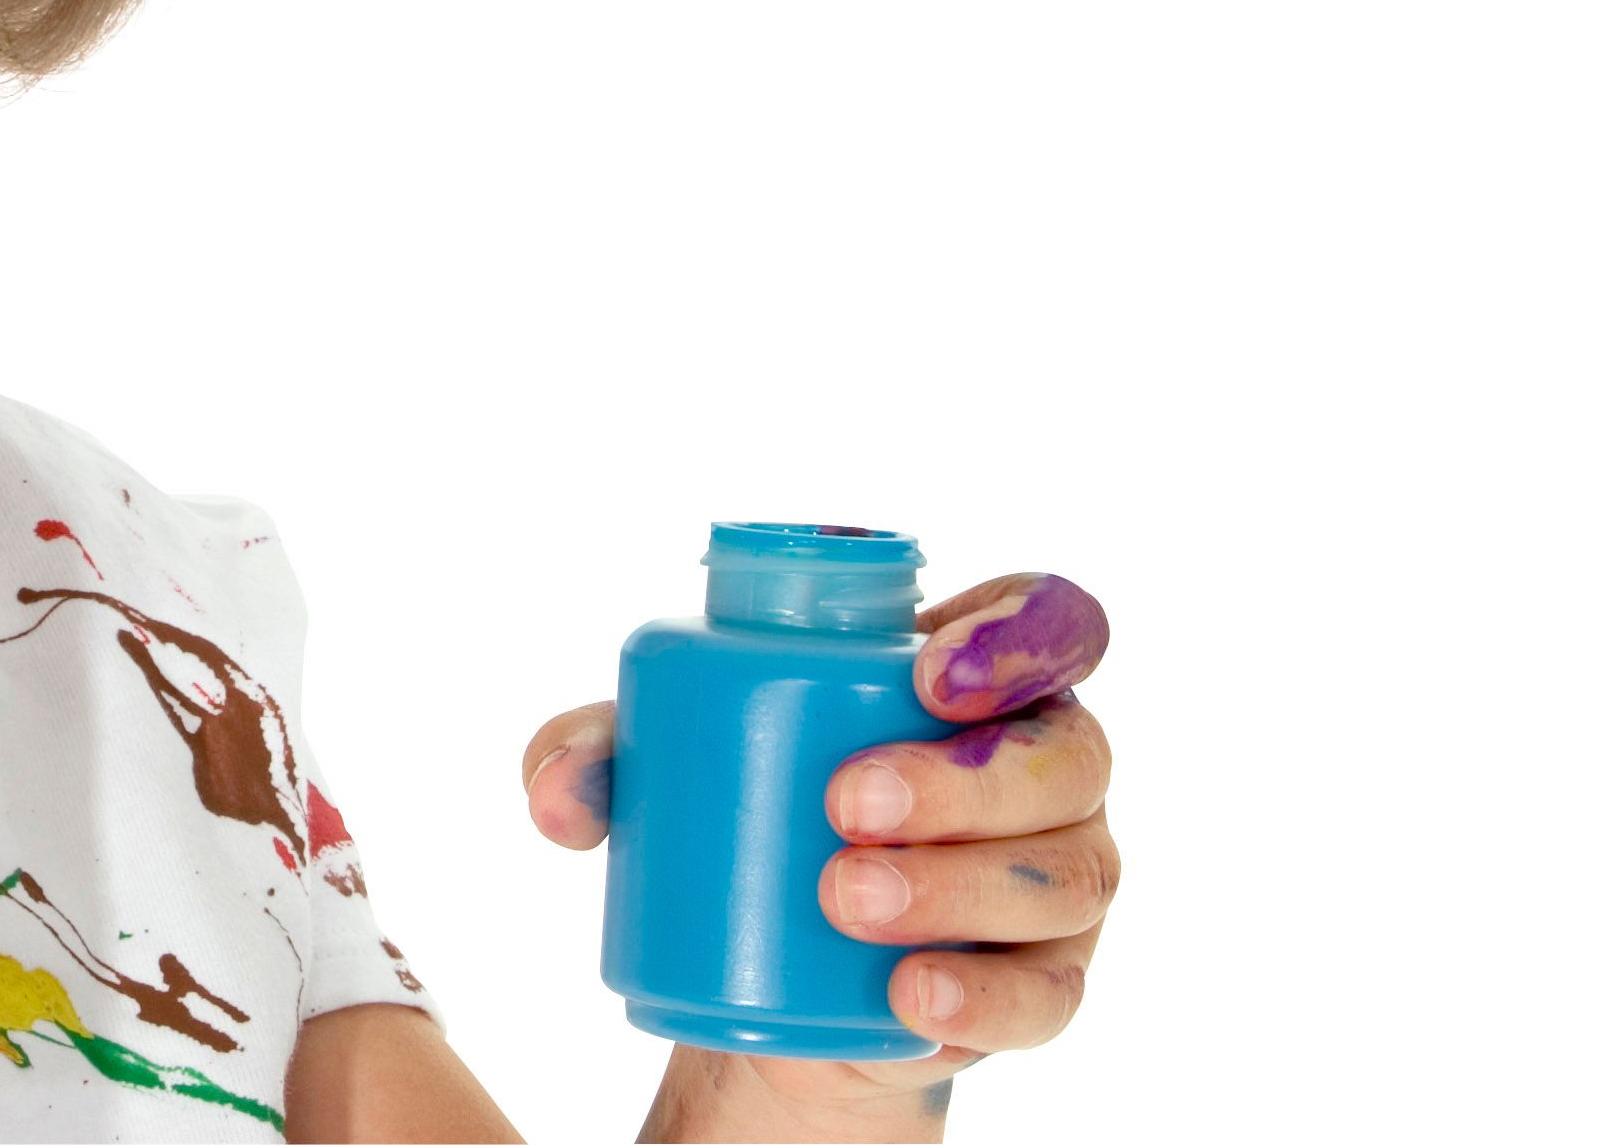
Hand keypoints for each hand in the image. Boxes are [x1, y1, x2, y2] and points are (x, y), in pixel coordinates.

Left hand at [520, 574, 1114, 1134]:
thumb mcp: (666, 769)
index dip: (1017, 636)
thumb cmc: (745, 818)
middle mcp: (1049, 769)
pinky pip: (1051, 993)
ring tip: (844, 897)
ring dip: (958, 885)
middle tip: (842, 804)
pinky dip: (982, 997)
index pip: (1052, 623)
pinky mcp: (1045, 983)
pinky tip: (910, 997)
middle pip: (1065, 753)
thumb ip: (596, 751)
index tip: (925, 677)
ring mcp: (1060, 879)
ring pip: (1065, 873)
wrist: (775, 980)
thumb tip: (555, 792)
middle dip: (962, 777)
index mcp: (979, 680)